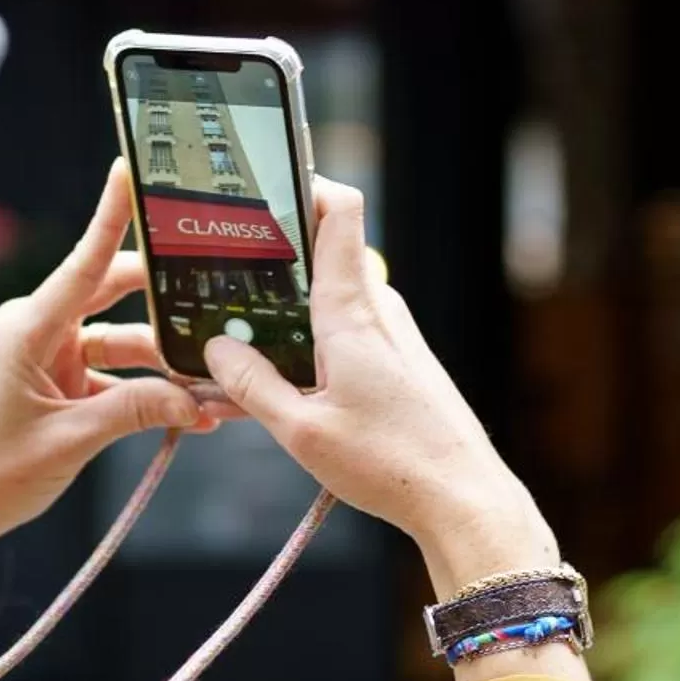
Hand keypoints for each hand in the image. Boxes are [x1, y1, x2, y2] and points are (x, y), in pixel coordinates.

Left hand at [0, 161, 222, 553]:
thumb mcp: (69, 442)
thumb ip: (135, 412)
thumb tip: (197, 399)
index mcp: (28, 328)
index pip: (84, 261)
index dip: (112, 214)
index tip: (131, 170)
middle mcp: (39, 329)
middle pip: (118, 294)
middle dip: (171, 302)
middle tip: (222, 294)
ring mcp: (50, 354)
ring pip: (125, 340)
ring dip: (167, 362)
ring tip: (217, 384)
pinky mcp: (59, 380)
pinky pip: (115, 373)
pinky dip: (148, 390)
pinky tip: (191, 409)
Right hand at [203, 181, 558, 599]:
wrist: (463, 498)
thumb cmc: (391, 464)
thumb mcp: (301, 432)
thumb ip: (251, 386)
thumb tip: (216, 349)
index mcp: (352, 312)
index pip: (340, 212)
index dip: (305, 183)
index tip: (261, 185)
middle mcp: (377, 310)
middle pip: (322, 256)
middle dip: (272, 261)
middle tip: (219, 277)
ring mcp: (392, 334)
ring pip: (330, 300)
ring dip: (287, 314)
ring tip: (235, 346)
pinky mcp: (399, 361)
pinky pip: (346, 334)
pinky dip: (310, 345)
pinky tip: (279, 383)